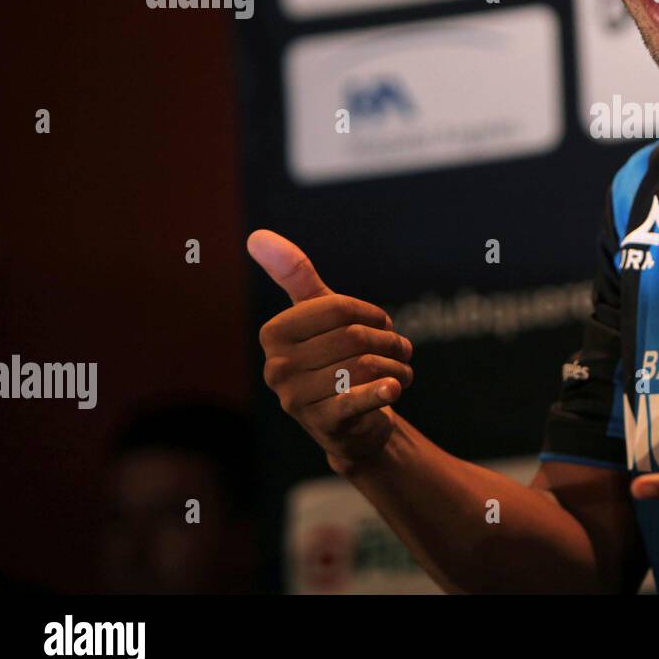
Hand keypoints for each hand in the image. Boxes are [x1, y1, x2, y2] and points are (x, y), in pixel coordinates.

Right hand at [247, 229, 413, 473]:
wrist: (350, 422)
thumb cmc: (333, 357)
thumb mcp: (315, 314)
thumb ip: (294, 274)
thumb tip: (257, 235)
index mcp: (274, 334)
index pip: (338, 308)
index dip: (371, 313)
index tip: (382, 324)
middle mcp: (277, 367)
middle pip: (354, 337)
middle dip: (389, 341)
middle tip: (401, 350)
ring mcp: (297, 399)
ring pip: (365, 365)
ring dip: (397, 366)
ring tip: (401, 372)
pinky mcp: (322, 424)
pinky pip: (355, 400)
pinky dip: (380, 392)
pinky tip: (393, 387)